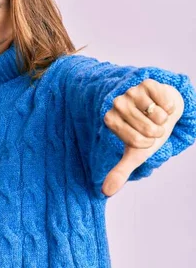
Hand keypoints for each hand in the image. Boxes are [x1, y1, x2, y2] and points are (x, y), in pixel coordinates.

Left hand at [102, 79, 183, 195]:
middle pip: (147, 129)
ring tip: (156, 115)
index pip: (136, 141)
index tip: (143, 137)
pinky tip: (162, 104)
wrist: (164, 111)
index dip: (147, 142)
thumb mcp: (135, 153)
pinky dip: (169, 106)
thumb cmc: (148, 133)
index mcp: (110, 119)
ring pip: (157, 115)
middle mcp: (117, 103)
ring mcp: (131, 91)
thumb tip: (105, 192)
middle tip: (152, 125)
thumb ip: (120, 171)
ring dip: (164, 119)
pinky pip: (165, 101)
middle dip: (156, 131)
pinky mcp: (147, 83)